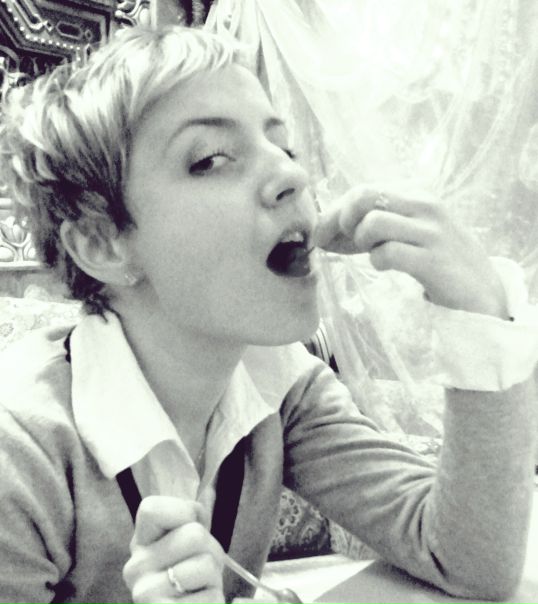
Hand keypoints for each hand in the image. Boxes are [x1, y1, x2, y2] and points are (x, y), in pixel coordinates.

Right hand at [123, 496, 224, 602]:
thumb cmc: (190, 573)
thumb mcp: (188, 540)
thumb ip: (192, 519)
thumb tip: (198, 513)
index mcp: (141, 542)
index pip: (151, 509)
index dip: (183, 511)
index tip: (188, 529)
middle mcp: (136, 567)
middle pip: (194, 534)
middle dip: (211, 549)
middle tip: (202, 566)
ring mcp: (146, 595)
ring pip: (206, 565)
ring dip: (214, 577)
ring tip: (201, 586)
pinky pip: (211, 598)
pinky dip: (214, 599)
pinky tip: (198, 602)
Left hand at [314, 186, 508, 317]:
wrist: (480, 290)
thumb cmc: (435, 259)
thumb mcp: (406, 233)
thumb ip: (371, 226)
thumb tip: (323, 233)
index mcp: (415, 194)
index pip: (362, 190)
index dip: (335, 213)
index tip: (323, 236)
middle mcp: (425, 205)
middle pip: (364, 196)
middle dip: (342, 221)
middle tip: (344, 244)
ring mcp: (431, 231)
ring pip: (373, 223)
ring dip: (361, 243)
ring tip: (372, 254)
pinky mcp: (433, 260)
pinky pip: (388, 253)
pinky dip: (378, 262)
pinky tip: (386, 267)